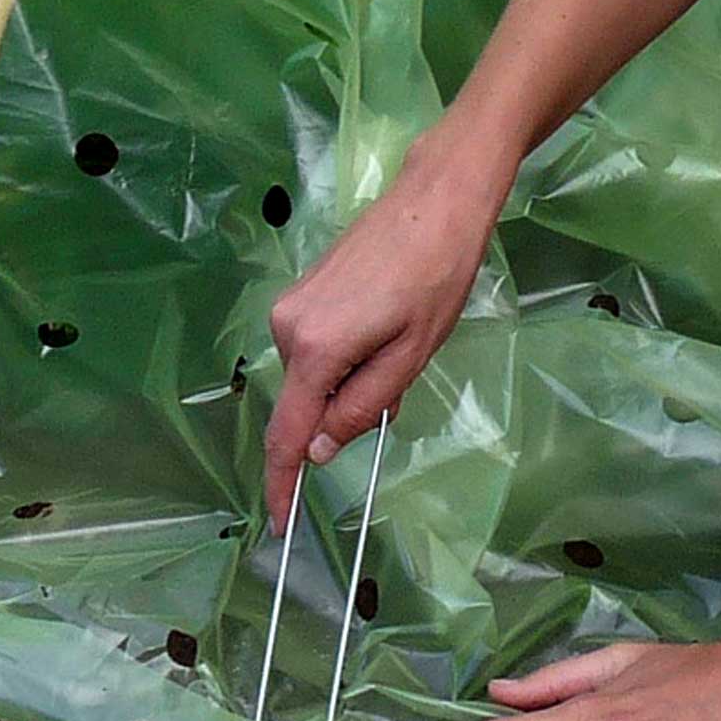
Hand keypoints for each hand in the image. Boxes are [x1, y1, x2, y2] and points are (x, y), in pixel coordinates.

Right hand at [264, 125, 516, 534]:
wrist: (434, 199)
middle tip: (396, 383)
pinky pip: (313, 349)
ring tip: (396, 344)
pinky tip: (379, 328)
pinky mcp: (298, 294)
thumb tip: (316, 452)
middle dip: (340, 414)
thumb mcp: (410, 357)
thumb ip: (360, 410)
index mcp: (315, 350)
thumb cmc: (437, 278)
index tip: (282, 520)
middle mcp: (287, 330)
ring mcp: (289, 308)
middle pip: (303, 403)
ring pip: (310, 376)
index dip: (283, 483)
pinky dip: (340, 358)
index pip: (287, 434)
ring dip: (346, 382)